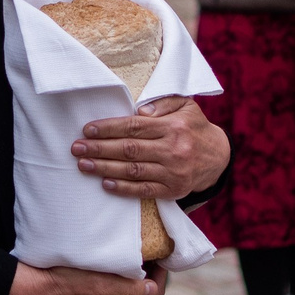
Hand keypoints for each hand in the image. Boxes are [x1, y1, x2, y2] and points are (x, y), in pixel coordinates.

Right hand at [8, 261, 165, 294]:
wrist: (37, 287)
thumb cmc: (68, 282)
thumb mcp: (103, 284)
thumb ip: (132, 289)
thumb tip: (153, 288)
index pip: (155, 292)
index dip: (161, 272)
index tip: (161, 252)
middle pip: (144, 292)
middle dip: (149, 272)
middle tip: (148, 249)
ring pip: (130, 291)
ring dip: (134, 274)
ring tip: (132, 254)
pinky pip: (115, 291)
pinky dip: (120, 277)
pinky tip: (113, 264)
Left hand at [74, 95, 229, 199]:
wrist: (218, 157)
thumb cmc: (194, 128)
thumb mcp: (186, 106)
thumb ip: (163, 103)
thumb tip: (140, 111)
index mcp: (174, 127)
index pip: (134, 127)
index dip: (109, 128)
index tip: (88, 129)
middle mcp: (173, 150)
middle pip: (129, 149)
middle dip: (100, 149)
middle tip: (76, 148)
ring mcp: (173, 172)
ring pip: (133, 171)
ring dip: (105, 168)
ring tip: (83, 165)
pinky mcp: (173, 190)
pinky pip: (144, 190)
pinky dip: (124, 189)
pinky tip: (105, 184)